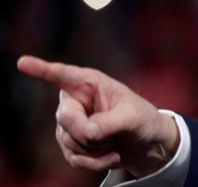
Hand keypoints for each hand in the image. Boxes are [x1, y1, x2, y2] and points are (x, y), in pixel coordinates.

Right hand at [17, 55, 179, 177]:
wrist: (146, 143)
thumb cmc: (142, 119)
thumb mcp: (133, 116)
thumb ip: (111, 122)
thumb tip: (89, 132)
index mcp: (90, 83)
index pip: (62, 75)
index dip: (41, 69)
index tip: (22, 62)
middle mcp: (75, 101)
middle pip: (65, 118)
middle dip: (90, 132)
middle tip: (113, 134)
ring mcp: (69, 124)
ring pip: (69, 141)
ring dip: (97, 148)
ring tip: (115, 141)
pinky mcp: (70, 145)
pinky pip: (74, 159)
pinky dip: (96, 162)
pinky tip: (112, 155)